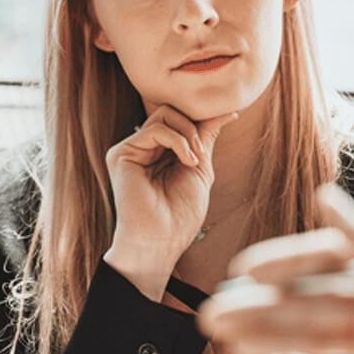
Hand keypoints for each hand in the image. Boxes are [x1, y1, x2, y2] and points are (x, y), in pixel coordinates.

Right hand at [104, 105, 238, 300]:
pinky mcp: (121, 154)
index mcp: (159, 153)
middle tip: (202, 154)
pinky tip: (187, 161)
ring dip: (188, 134)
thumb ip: (205, 138)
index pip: (180, 120)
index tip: (231, 116)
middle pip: (170, 112)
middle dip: (194, 126)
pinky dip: (179, 141)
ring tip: (195, 160)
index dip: (202, 118)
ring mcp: (131, 150)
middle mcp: (143, 148)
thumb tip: (225, 112)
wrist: (162, 240)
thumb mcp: (200, 168)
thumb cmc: (180, 214)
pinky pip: (156, 129)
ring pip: (164, 114)